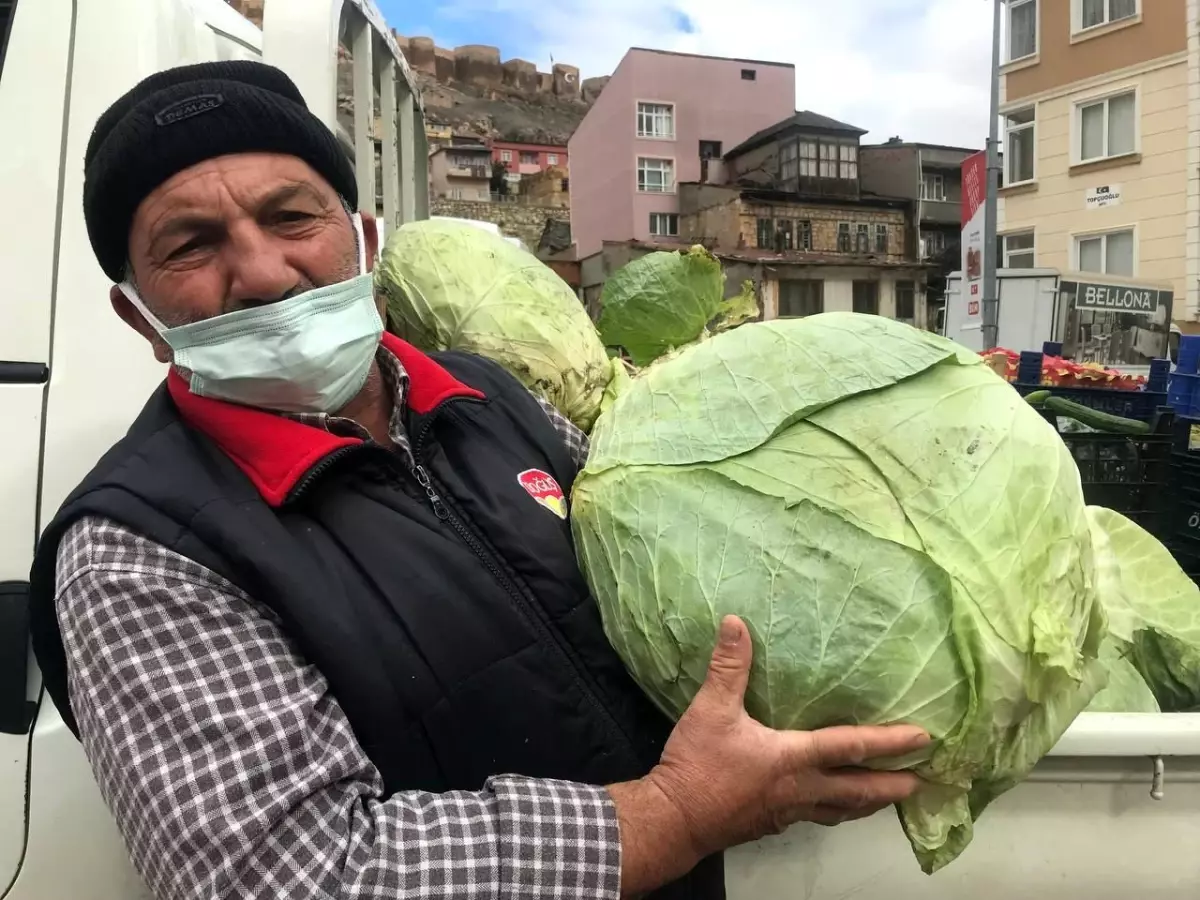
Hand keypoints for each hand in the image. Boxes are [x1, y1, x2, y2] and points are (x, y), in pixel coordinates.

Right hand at [609, 615, 928, 893]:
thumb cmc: (698, 765)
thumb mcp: (711, 709)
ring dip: (867, 803)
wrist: (675, 818)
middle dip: (891, 786)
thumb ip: (728, 667)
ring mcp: (788, 812)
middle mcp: (800, 789)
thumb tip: (736, 623)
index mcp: (793, 758)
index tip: (923, 739)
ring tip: (886, 799)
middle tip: (922, 783)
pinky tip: (829, 805)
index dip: (889, 742)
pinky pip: (815, 817)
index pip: (851, 746)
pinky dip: (834, 811)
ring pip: (839, 810)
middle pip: (857, 791)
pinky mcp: (772, 824)